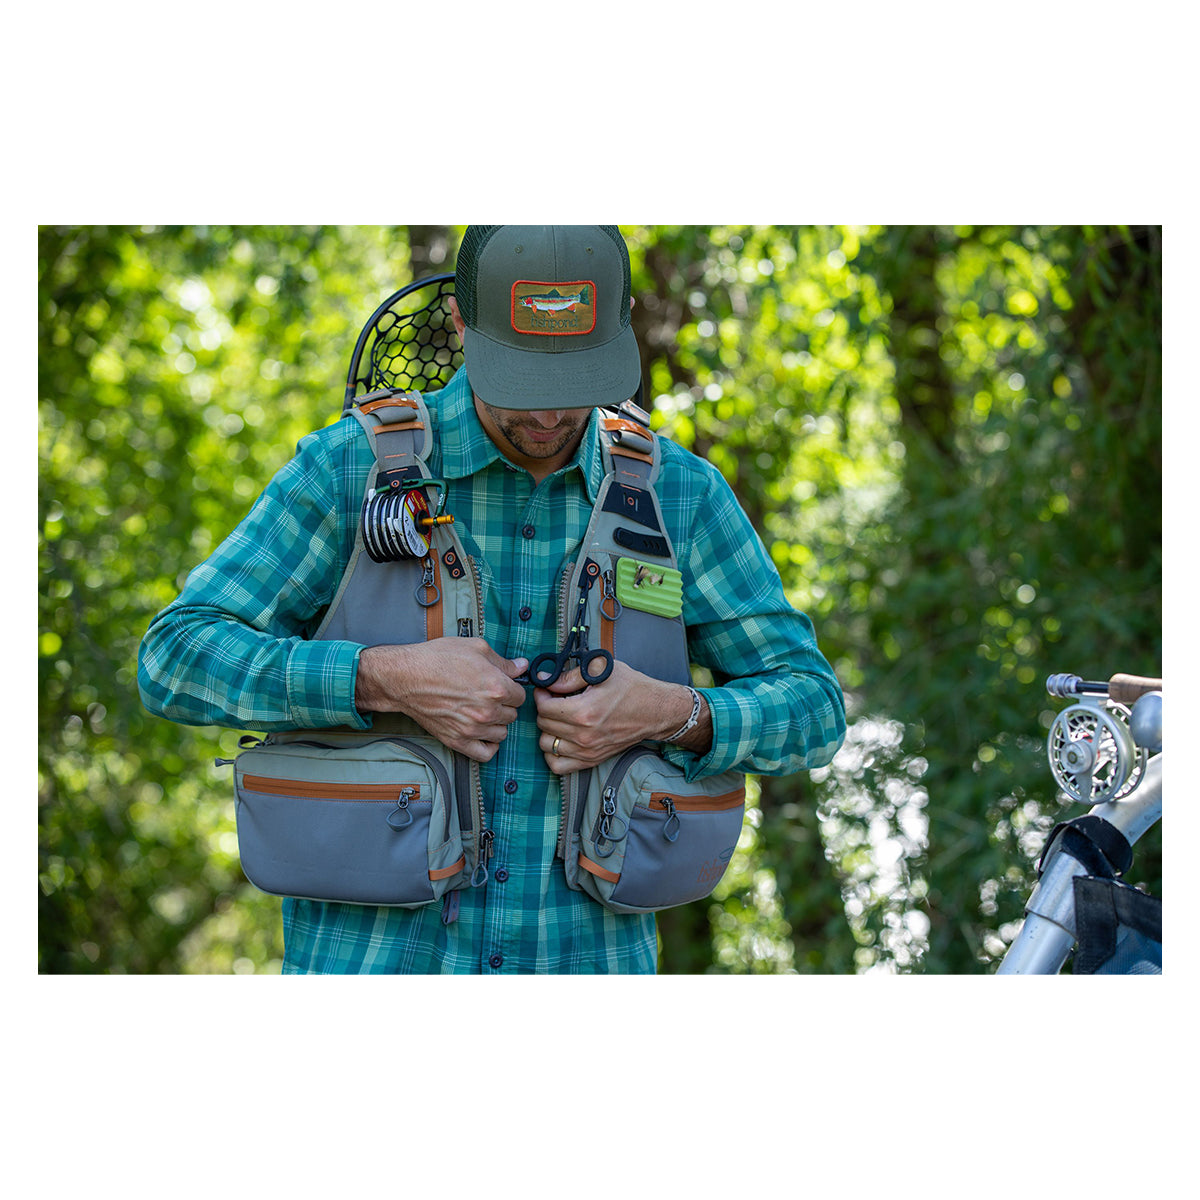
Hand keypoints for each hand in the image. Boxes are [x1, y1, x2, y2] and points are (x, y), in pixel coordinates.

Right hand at [356, 640, 527, 762]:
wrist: (405, 677)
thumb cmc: (437, 658)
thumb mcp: (475, 648)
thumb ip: (503, 661)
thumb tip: (522, 666)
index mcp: (496, 688)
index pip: (521, 696)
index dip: (513, 688)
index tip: (504, 685)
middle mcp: (487, 711)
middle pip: (512, 715)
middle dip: (504, 705)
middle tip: (489, 696)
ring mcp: (473, 729)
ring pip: (502, 734)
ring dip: (497, 724)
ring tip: (484, 712)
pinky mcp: (457, 741)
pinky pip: (485, 753)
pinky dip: (488, 746)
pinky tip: (483, 733)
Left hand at [533, 660, 704, 774]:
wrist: (655, 711)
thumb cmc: (631, 688)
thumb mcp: (601, 670)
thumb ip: (570, 675)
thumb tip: (545, 679)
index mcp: (584, 711)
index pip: (544, 707)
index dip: (542, 694)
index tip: (548, 689)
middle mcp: (584, 735)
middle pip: (543, 725)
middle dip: (545, 709)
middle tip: (555, 700)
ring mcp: (587, 751)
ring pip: (547, 745)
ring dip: (548, 730)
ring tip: (559, 718)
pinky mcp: (592, 760)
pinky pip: (558, 766)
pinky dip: (553, 754)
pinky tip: (561, 738)